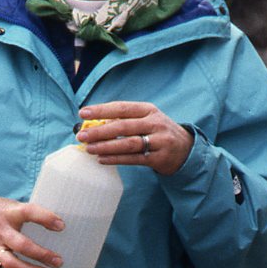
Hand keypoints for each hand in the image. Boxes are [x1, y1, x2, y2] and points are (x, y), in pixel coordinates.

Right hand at [0, 194, 64, 267]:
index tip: (61, 226)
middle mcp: (1, 232)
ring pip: (11, 264)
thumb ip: (29, 214)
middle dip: (40, 254)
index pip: (28, 213)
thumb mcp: (11, 205)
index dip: (45, 218)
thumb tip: (59, 224)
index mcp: (8, 214)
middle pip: (20, 245)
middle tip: (58, 261)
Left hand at [76, 102, 192, 175]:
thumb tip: (93, 124)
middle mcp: (155, 123)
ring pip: (128, 143)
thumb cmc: (156, 132)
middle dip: (100, 131)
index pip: (122, 108)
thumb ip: (123, 121)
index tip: (82, 112)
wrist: (185, 149)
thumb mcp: (145, 120)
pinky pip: (134, 159)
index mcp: (148, 110)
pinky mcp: (160, 158)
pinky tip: (102, 159)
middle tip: (81, 135)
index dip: (102, 110)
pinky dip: (116, 159)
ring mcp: (159, 141)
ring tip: (89, 148)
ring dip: (106, 146)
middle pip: (123, 126)